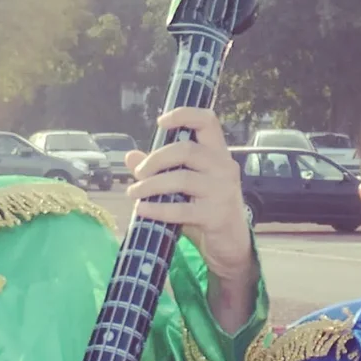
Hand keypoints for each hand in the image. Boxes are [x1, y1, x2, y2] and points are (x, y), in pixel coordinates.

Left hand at [128, 107, 257, 330]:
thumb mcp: (184, 188)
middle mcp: (224, 167)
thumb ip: (160, 170)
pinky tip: (142, 209)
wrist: (230, 245)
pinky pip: (181, 210)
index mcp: (218, 154)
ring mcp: (222, 191)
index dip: (185, 115)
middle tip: (138, 173)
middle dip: (156, 159)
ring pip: (182, 178)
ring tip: (133, 193)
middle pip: (187, 150)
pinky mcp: (215, 216)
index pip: (208, 121)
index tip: (161, 121)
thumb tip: (130, 156)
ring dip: (151, 185)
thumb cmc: (205, 211)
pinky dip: (157, 209)